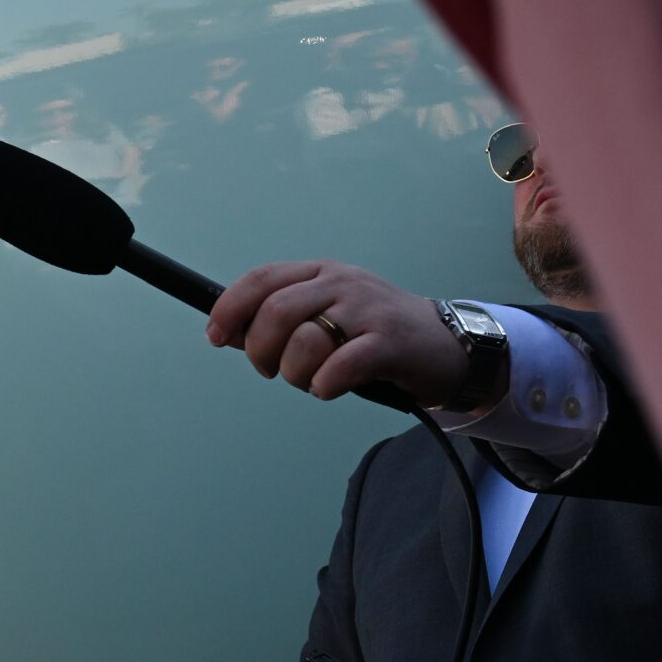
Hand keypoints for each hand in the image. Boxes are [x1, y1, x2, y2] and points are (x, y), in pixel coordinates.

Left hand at [205, 260, 473, 407]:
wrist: (448, 347)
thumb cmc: (375, 335)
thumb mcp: (325, 316)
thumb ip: (276, 322)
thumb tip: (223, 332)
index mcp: (320, 272)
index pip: (261, 279)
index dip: (230, 308)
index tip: (214, 336)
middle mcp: (341, 283)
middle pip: (275, 311)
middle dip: (259, 349)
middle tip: (269, 370)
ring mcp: (366, 310)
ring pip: (303, 339)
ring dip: (294, 372)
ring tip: (309, 381)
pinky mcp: (389, 342)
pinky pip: (339, 366)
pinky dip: (323, 384)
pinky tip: (328, 388)